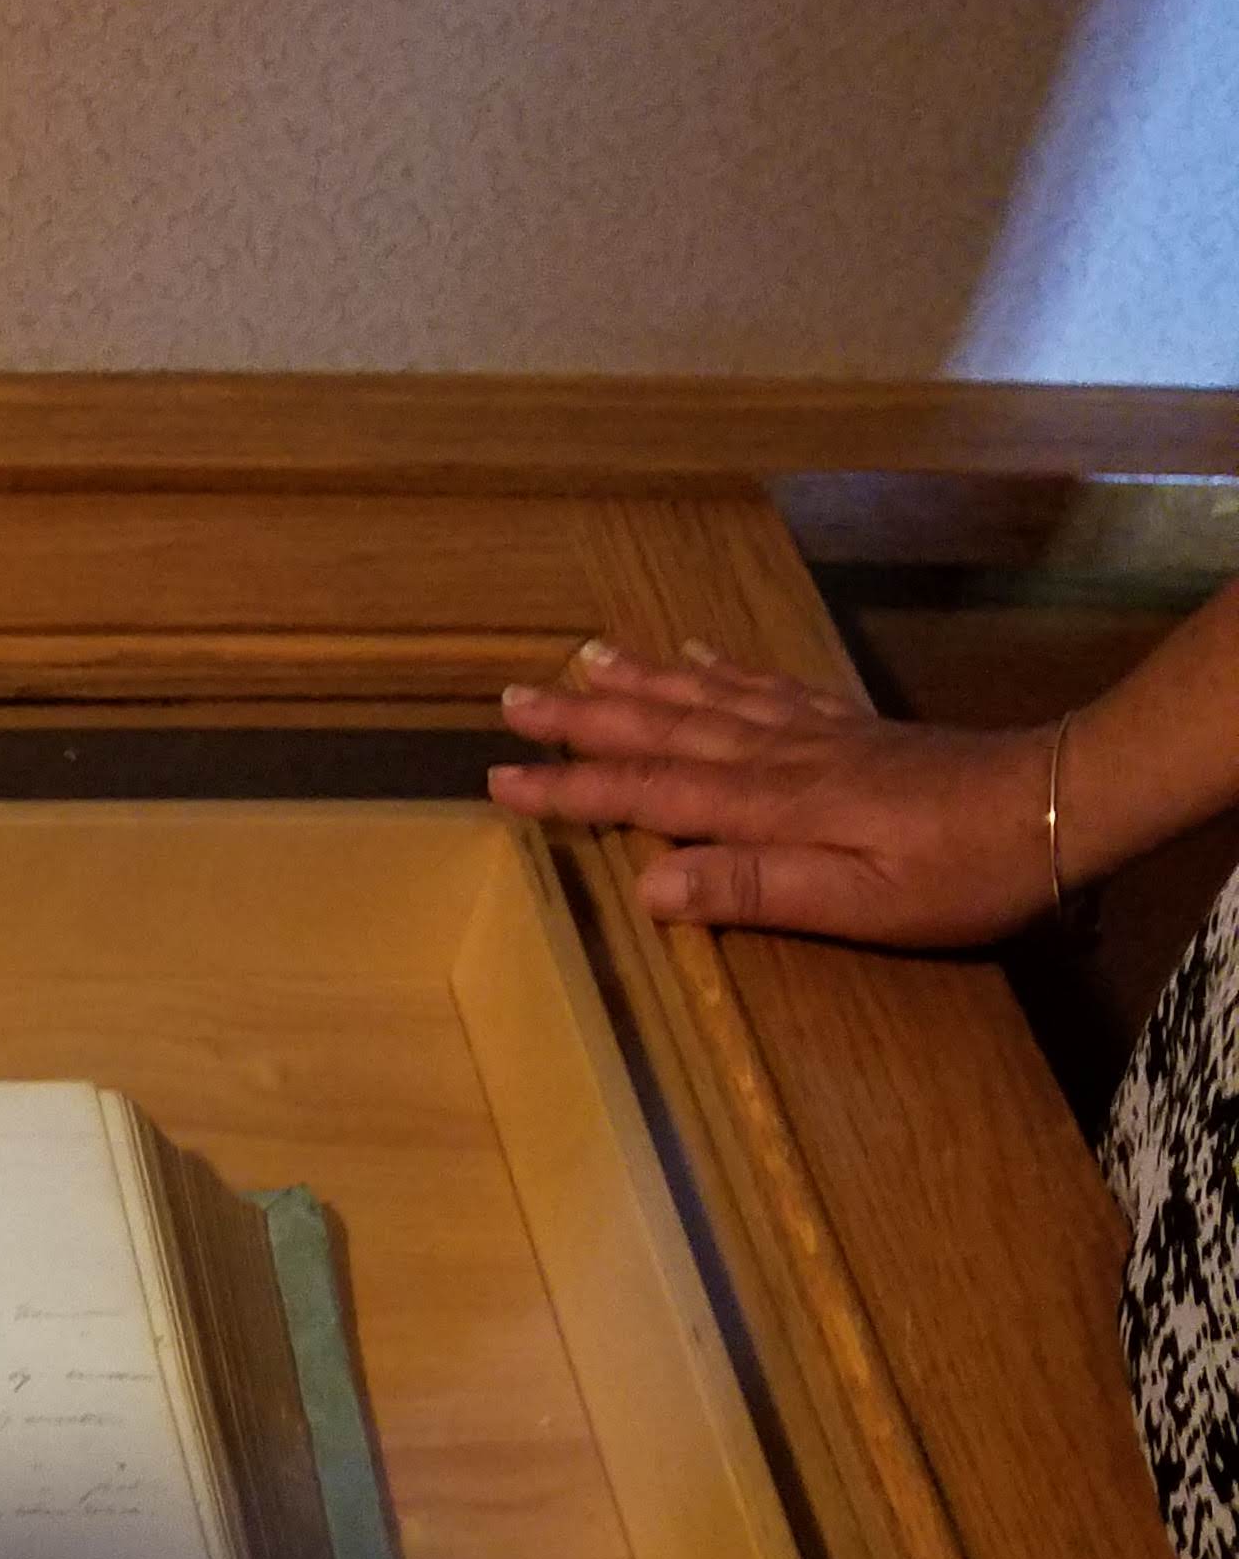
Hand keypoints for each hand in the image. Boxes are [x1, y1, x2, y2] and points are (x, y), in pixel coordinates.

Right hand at [486, 640, 1054, 946]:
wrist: (1059, 804)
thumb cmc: (963, 874)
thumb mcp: (859, 902)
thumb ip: (754, 889)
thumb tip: (648, 884)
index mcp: (770, 806)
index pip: (647, 793)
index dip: (569, 791)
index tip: (498, 780)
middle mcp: (778, 757)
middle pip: (663, 730)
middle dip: (582, 717)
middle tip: (512, 697)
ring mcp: (814, 734)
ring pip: (705, 698)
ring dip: (637, 681)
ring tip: (580, 658)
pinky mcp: (848, 728)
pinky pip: (765, 686)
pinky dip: (718, 670)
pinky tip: (693, 656)